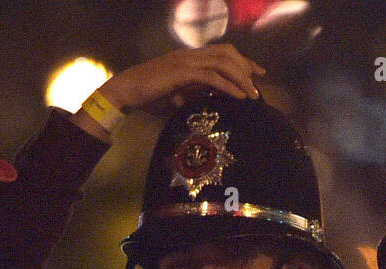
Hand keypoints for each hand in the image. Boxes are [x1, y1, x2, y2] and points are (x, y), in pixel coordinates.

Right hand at [100, 44, 264, 112]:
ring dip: (241, 78)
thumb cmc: (149, 96)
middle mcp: (190, 55)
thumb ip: (194, 93)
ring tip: (252, 94)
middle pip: (227, 53)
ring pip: (223, 62)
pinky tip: (239, 96)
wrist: (126, 92)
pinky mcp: (181, 72)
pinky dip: (228, 86)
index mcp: (190, 58)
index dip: (243, 61)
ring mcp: (186, 61)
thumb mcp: (177, 94)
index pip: (222, 53)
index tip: (257, 74)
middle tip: (259, 84)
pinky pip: (211, 76)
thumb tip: (210, 99)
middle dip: (246, 66)